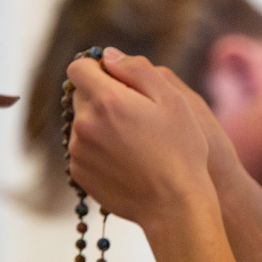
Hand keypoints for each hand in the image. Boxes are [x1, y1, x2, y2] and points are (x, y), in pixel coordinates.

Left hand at [69, 48, 243, 261]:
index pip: (79, 68)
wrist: (175, 205)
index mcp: (107, 100)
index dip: (99, 69)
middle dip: (103, 97)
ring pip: (82, 124)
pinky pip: (84, 149)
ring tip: (136, 141)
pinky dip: (101, 149)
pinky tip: (129, 160)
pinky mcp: (79, 173)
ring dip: (102, 124)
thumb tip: (110, 56)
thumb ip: (138, 70)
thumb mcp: (173, 100)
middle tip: (138, 114)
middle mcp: (84, 123)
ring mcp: (79, 151)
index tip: (120, 80)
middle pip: (80, 95)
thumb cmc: (182, 150)